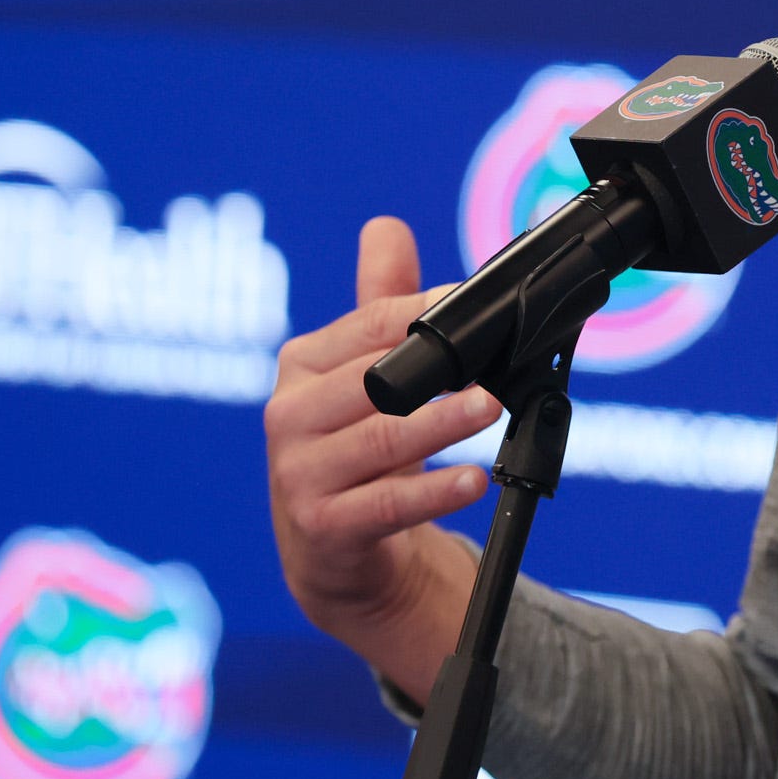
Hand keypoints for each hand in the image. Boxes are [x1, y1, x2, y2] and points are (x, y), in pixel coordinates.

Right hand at [264, 216, 499, 701]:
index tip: (472, 303)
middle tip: (488, 365)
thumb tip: (385, 226)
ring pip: (379, 442)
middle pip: (371, 382)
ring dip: (439, 425)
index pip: (368, 326)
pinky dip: (434, 492)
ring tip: (488, 408)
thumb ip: (379, 306)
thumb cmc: (356, 448)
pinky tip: (473, 479)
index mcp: (301, 368)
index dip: (422, 312)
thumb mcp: (363, 376)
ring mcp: (299, 476)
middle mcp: (289, 417)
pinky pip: (386, 505)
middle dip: (431, 371)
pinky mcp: (322, 527)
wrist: (334, 552)